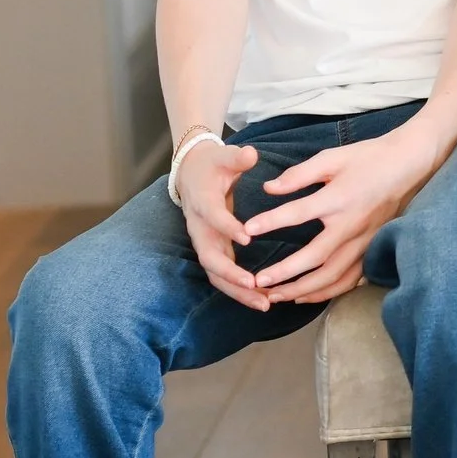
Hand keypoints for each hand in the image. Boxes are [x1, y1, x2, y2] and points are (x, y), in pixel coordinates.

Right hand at [177, 139, 264, 307]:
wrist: (192, 172)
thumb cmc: (212, 164)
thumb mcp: (224, 155)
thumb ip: (237, 157)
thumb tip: (251, 154)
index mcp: (202, 202)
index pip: (212, 217)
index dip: (226, 226)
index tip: (247, 237)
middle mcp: (200, 227)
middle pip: (209, 256)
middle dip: (230, 273)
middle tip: (254, 284)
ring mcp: (206, 241)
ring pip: (215, 273)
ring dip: (237, 290)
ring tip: (264, 303)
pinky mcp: (215, 248)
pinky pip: (223, 275)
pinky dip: (240, 289)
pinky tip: (264, 300)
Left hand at [239, 123, 442, 304]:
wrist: (410, 165)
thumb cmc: (369, 158)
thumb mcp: (333, 157)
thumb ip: (300, 174)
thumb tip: (269, 188)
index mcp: (339, 198)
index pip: (299, 213)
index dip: (271, 222)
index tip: (247, 230)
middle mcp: (351, 225)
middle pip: (315, 258)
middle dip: (285, 274)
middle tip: (257, 283)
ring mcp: (364, 241)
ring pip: (333, 276)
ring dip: (303, 290)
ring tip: (276, 296)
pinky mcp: (372, 249)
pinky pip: (350, 279)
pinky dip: (327, 292)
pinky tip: (306, 297)